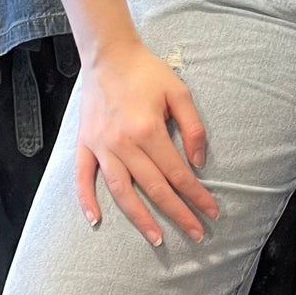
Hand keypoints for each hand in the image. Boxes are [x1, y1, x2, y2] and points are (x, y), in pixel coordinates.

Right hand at [75, 39, 217, 247]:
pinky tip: (95, 221)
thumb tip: (198, 164)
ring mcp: (101, 146)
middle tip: (196, 234)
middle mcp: (123, 144)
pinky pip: (83, 177)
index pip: (178, 174)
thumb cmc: (147, 72)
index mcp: (148, 131)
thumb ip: (193, 129)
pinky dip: (86, 200)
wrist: (108, 55)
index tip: (212, 212)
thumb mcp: (180, 93)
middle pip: (155, 189)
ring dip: (140, 218)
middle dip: (178, 214)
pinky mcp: (85, 143)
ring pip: (121, 191)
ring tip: (156, 239)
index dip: (197, 196)